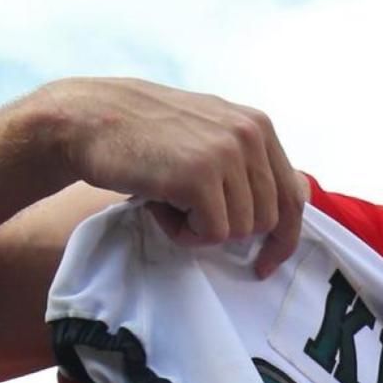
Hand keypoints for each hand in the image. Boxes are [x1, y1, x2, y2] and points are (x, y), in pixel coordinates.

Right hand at [32, 77, 304, 275]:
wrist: (88, 120)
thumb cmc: (147, 137)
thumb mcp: (209, 135)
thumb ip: (248, 164)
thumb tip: (289, 206)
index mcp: (258, 126)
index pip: (294, 195)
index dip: (284, 238)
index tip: (265, 263)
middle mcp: (250, 135)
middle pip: (267, 221)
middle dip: (229, 231)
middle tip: (187, 210)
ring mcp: (226, 154)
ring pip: (239, 231)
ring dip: (200, 230)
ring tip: (169, 199)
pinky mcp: (200, 177)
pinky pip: (212, 234)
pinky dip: (184, 234)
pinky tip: (159, 205)